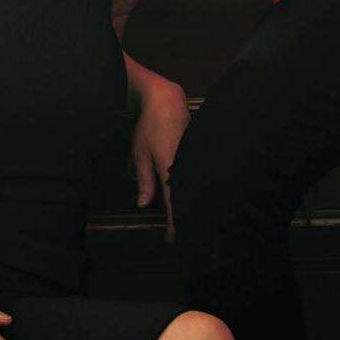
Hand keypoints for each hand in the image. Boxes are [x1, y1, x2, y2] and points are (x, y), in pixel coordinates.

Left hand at [126, 61, 189, 241]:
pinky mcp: (199, 153)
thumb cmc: (149, 127)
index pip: (174, 204)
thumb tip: (143, 205)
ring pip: (196, 188)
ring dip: (192, 203)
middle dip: (187, 218)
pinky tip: (194, 197)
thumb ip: (145, 181)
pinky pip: (198, 176)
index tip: (173, 239)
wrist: (167, 100)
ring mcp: (195, 159)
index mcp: (171, 169)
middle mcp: (187, 166)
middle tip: (183, 236)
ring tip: (190, 221)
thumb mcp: (140, 154)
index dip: (175, 224)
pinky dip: (196, 189)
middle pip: (190, 199)